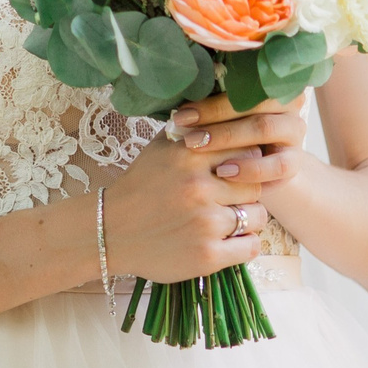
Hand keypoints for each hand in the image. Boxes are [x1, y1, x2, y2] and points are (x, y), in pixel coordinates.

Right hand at [101, 104, 289, 283]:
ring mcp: (204, 223)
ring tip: (227, 219)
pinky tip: (228, 240)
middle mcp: (198, 188)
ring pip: (257, 216)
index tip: (237, 171)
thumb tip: (222, 111)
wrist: (110, 232)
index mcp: (188, 156)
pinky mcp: (207, 255)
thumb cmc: (139, 188)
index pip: (247, 150)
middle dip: (247, 191)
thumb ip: (191, 131)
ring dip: (247, 218)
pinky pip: (251, 246)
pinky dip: (244, 244)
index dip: (247, 161)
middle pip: (256, 184)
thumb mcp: (159, 149)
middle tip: (232, 198)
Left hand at [172, 91, 312, 190]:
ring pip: (266, 127)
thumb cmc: (227, 130)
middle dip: (215, 114)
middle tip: (185, 129)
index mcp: (269, 83)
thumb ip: (208, 98)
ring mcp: (294, 132)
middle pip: (254, 102)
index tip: (181, 113)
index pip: (242, 82)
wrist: (252, 165)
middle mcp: (288, 104)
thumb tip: (181, 87)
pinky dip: (250, 168)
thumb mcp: (219, 112)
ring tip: (199, 148)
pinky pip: (278, 164)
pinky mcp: (294, 162)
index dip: (211, 98)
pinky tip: (224, 172)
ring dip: (229, 137)